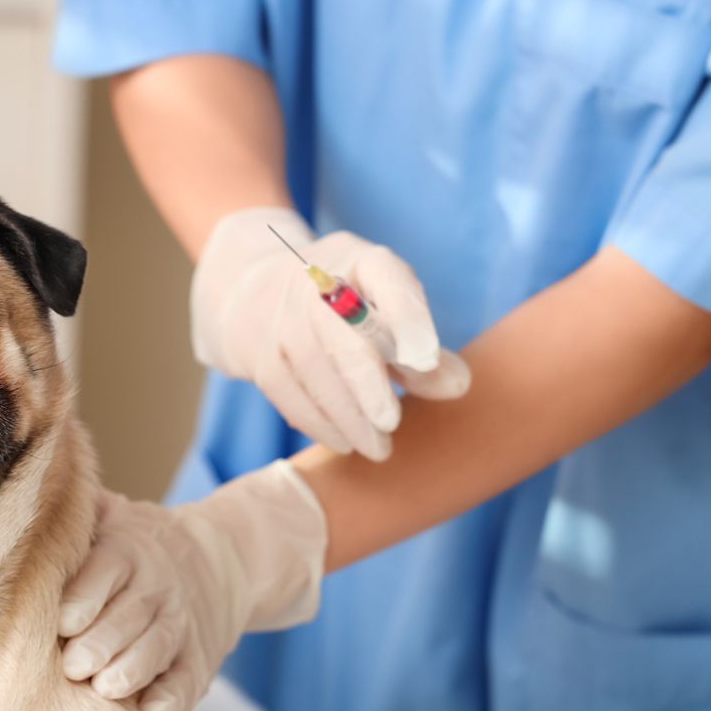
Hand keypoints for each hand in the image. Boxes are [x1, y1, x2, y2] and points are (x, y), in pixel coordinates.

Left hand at [58, 461, 326, 710]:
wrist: (219, 560)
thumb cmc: (134, 544)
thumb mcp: (111, 514)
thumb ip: (74, 507)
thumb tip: (26, 480)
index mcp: (127, 551)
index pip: (107, 570)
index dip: (85, 597)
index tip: (63, 621)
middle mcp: (155, 588)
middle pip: (130, 616)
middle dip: (101, 643)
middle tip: (74, 665)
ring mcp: (179, 627)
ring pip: (157, 650)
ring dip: (133, 670)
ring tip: (106, 688)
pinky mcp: (198, 663)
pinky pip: (187, 684)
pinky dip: (172, 700)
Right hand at [192, 208, 470, 460]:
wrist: (252, 292)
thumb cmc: (343, 309)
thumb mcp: (385, 311)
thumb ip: (422, 350)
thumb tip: (459, 385)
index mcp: (361, 261)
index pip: (387, 277)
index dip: (408, 316)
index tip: (427, 359)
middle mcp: (317, 283)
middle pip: (343, 332)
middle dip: (367, 382)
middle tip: (391, 423)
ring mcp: (280, 317)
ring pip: (316, 371)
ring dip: (348, 418)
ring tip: (379, 449)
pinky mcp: (257, 354)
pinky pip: (289, 394)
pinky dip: (319, 423)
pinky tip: (345, 442)